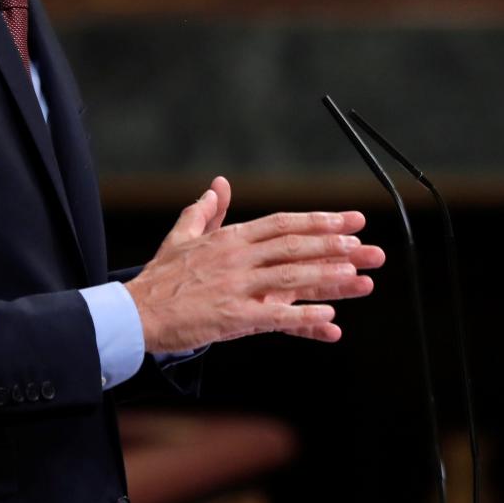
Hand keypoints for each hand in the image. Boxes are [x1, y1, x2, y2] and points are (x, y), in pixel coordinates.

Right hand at [125, 176, 384, 353]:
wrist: (134, 313)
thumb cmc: (160, 279)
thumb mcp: (181, 236)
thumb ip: (205, 211)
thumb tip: (219, 184)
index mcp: (229, 238)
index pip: (283, 223)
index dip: (320, 221)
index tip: (350, 221)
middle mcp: (237, 258)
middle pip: (295, 247)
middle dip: (336, 245)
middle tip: (369, 247)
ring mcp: (236, 287)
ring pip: (292, 277)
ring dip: (330, 277)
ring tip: (361, 277)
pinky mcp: (233, 317)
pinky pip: (275, 315)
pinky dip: (304, 317)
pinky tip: (330, 318)